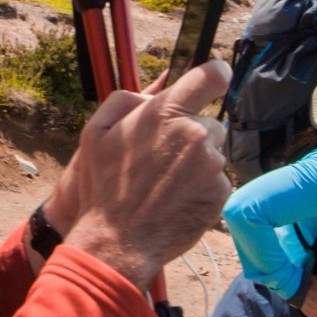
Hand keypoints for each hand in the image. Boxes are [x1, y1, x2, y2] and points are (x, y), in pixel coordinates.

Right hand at [44, 60, 232, 288]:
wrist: (118, 241)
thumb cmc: (103, 187)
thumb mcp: (95, 133)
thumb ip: (125, 101)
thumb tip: (155, 93)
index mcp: (165, 113)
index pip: (212, 75)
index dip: (214, 76)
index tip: (212, 82)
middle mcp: (195, 134)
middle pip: (210, 122)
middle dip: (192, 136)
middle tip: (164, 160)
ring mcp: (211, 165)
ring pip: (214, 153)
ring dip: (198, 164)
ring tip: (167, 184)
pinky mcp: (221, 192)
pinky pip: (218, 180)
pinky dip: (203, 188)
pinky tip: (177, 200)